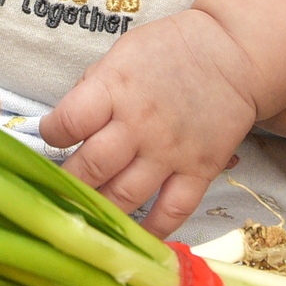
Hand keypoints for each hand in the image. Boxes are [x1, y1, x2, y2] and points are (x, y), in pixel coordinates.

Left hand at [38, 11, 257, 236]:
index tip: (52, 137)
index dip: (52, 134)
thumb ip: (95, 87)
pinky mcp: (199, 170)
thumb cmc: (171, 49)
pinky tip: (132, 237)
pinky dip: (151, 230)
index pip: (69, 122)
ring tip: (85, 216)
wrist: (233, 53)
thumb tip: (69, 122)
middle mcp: (139, 125)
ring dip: (99, 210)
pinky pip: (172, 211)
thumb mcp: (123, 53)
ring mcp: (169, 152)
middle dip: (68, 184)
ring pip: (124, 196)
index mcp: (115, 89)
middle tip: (58, 190)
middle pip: (91, 167)